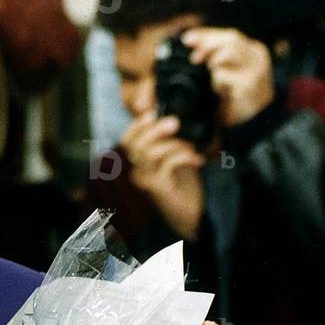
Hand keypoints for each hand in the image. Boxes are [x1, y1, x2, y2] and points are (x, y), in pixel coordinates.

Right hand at [121, 112, 204, 239]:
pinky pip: (166, 163)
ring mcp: (144, 181)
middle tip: (175, 123)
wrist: (192, 212)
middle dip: (155, 130)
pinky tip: (198, 161)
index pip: (126, 141)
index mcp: (138, 163)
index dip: (135, 126)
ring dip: (174, 145)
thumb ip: (166, 141)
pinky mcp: (156, 188)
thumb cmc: (183, 184)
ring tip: (191, 149)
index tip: (151, 113)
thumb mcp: (174, 157)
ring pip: (149, 152)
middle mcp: (136, 172)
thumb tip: (167, 119)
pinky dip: (185, 156)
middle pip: (135, 145)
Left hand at [182, 27, 273, 127]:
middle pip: (231, 39)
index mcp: (252, 51)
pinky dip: (215, 78)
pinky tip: (213, 87)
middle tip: (191, 56)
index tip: (186, 39)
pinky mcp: (249, 85)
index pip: (230, 35)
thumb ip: (216, 62)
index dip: (207, 34)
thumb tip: (193, 51)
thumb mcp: (227, 76)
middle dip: (207, 43)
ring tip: (200, 68)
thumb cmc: (237, 100)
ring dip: (211, 59)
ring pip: (230, 52)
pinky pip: (226, 75)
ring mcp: (255, 69)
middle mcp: (256, 56)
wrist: (253, 124)